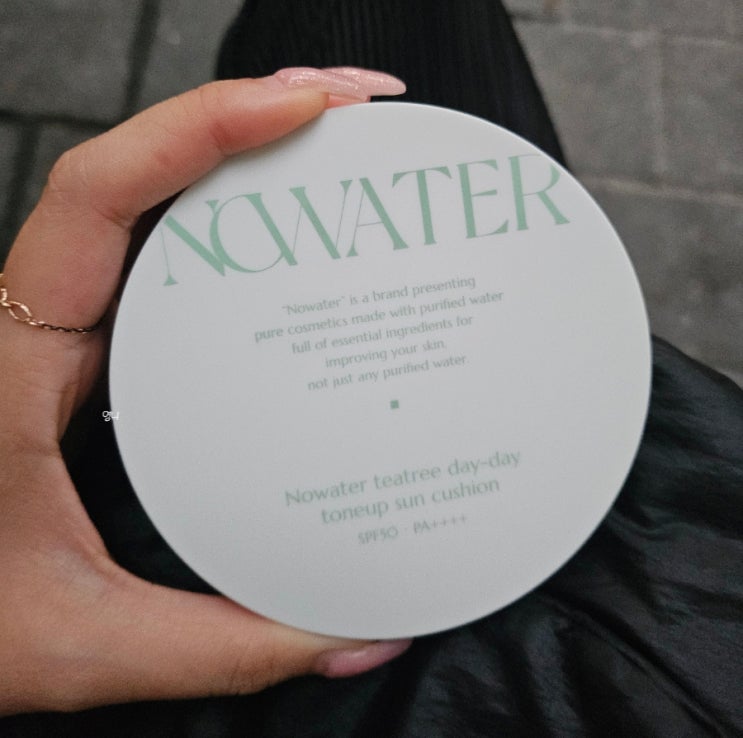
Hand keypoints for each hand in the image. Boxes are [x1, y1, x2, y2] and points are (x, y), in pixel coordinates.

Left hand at [0, 68, 407, 715]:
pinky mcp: (88, 354)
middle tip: (353, 116)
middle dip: (251, 118)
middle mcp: (38, 323)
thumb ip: (226, 645)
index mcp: (13, 361)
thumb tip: (357, 636)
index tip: (304, 104)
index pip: (100, 196)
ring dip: (240, 165)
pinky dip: (227, 235)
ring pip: (152, 211)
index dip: (203, 127)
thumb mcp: (80, 642)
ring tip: (335, 157)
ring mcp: (65, 331)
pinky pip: (162, 268)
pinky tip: (289, 250)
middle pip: (142, 174)